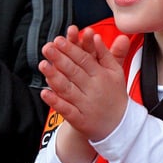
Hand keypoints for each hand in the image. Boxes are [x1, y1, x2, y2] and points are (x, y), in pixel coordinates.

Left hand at [39, 25, 130, 141]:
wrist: (119, 125)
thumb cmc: (115, 94)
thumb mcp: (116, 72)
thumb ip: (107, 53)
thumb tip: (98, 36)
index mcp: (102, 76)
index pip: (85, 60)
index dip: (71, 49)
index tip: (59, 40)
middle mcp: (94, 89)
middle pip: (74, 72)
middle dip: (60, 59)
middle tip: (48, 47)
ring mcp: (86, 105)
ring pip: (68, 89)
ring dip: (54, 77)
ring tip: (43, 65)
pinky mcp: (79, 119)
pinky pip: (66, 110)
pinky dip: (55, 101)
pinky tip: (45, 92)